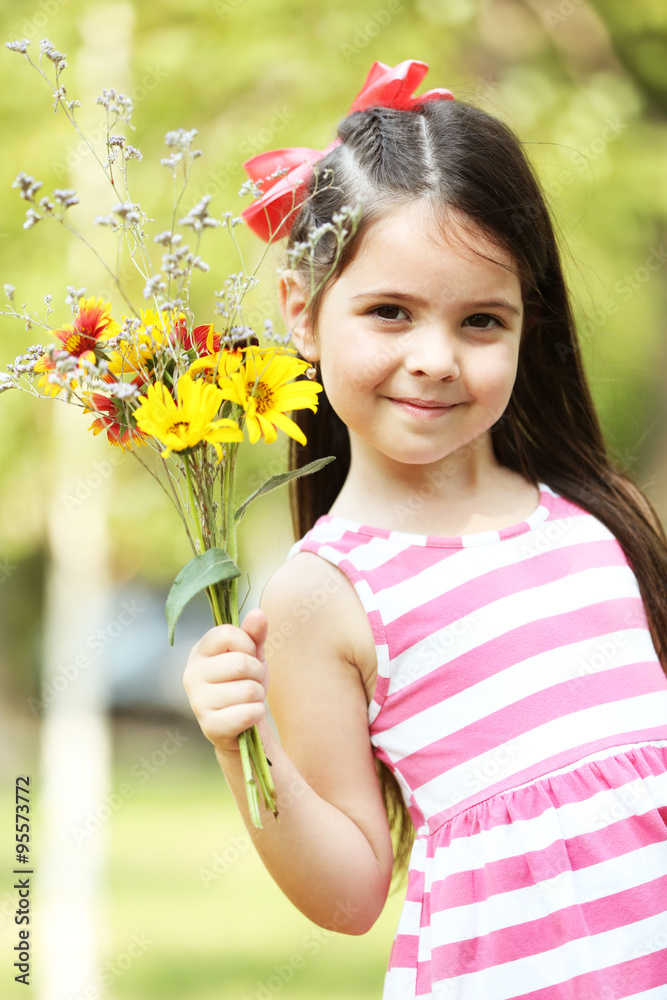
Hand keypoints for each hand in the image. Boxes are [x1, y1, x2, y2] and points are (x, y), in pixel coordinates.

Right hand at [183, 608, 268, 754]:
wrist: (242, 724)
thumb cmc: (244, 683)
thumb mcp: (252, 655)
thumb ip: (254, 634)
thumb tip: (258, 613)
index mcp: (199, 652)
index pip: (226, 633)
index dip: (247, 644)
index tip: (248, 655)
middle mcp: (191, 674)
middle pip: (241, 663)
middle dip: (257, 674)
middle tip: (251, 682)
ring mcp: (198, 701)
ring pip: (249, 690)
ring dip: (258, 696)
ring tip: (247, 700)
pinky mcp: (210, 726)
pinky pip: (249, 713)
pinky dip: (257, 714)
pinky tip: (246, 716)